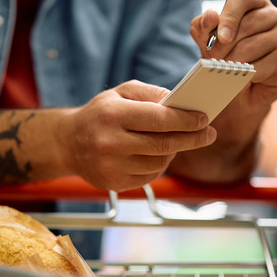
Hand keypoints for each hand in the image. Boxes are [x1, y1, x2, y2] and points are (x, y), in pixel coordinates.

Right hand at [60, 80, 215, 191]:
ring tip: (177, 141)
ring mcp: (111, 166)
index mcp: (113, 115)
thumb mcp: (120, 93)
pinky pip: (149, 175)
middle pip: (164, 144)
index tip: (204, 119)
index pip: (159, 119)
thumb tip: (179, 103)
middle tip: (208, 134)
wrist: (68, 143)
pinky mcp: (113, 183)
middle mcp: (110, 142)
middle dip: (192, 139)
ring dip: (174, 151)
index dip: (186, 120)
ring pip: (159, 162)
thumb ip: (150, 93)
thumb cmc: (99, 114)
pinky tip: (156, 154)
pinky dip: (159, 164)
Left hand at [190, 0, 276, 107]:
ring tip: (224, 68)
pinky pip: (258, 67)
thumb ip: (203, 25)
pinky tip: (241, 76)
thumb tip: (211, 16)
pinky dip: (243, 75)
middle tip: (213, 58)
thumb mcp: (206, 38)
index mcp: (255, 2)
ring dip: (231, 61)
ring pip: (250, 47)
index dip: (228, 17)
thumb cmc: (224, 54)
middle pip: (246, 25)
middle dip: (223, 46)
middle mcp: (274, 15)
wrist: (238, 85)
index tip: (220, 37)